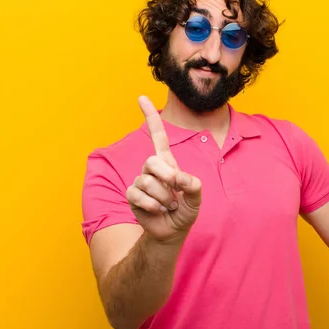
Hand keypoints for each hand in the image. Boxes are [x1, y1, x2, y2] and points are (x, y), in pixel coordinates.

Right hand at [126, 95, 201, 241]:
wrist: (172, 231)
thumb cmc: (185, 210)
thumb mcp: (196, 197)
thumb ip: (193, 185)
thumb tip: (177, 178)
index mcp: (168, 163)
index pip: (158, 136)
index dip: (151, 117)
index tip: (141, 97)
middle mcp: (152, 168)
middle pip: (152, 160)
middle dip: (166, 176)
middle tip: (174, 191)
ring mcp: (140, 181)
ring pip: (147, 181)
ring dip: (163, 197)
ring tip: (168, 204)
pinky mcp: (132, 195)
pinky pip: (138, 195)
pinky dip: (152, 205)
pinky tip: (158, 210)